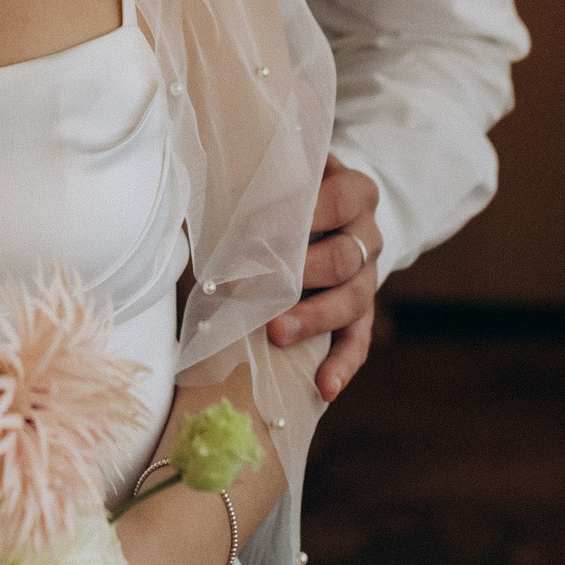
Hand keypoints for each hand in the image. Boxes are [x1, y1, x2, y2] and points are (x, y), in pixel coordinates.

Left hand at [266, 156, 380, 401]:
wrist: (322, 215)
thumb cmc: (285, 194)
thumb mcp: (276, 177)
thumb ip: (251, 184)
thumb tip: (196, 199)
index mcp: (354, 191)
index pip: (334, 201)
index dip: (292, 218)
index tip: (246, 233)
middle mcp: (368, 235)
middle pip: (341, 257)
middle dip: (294, 274)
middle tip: (245, 287)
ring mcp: (368, 278)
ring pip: (352, 302)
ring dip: (312, 320)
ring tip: (276, 333)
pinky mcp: (362, 315)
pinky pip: (358, 342)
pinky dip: (342, 366)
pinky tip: (324, 387)